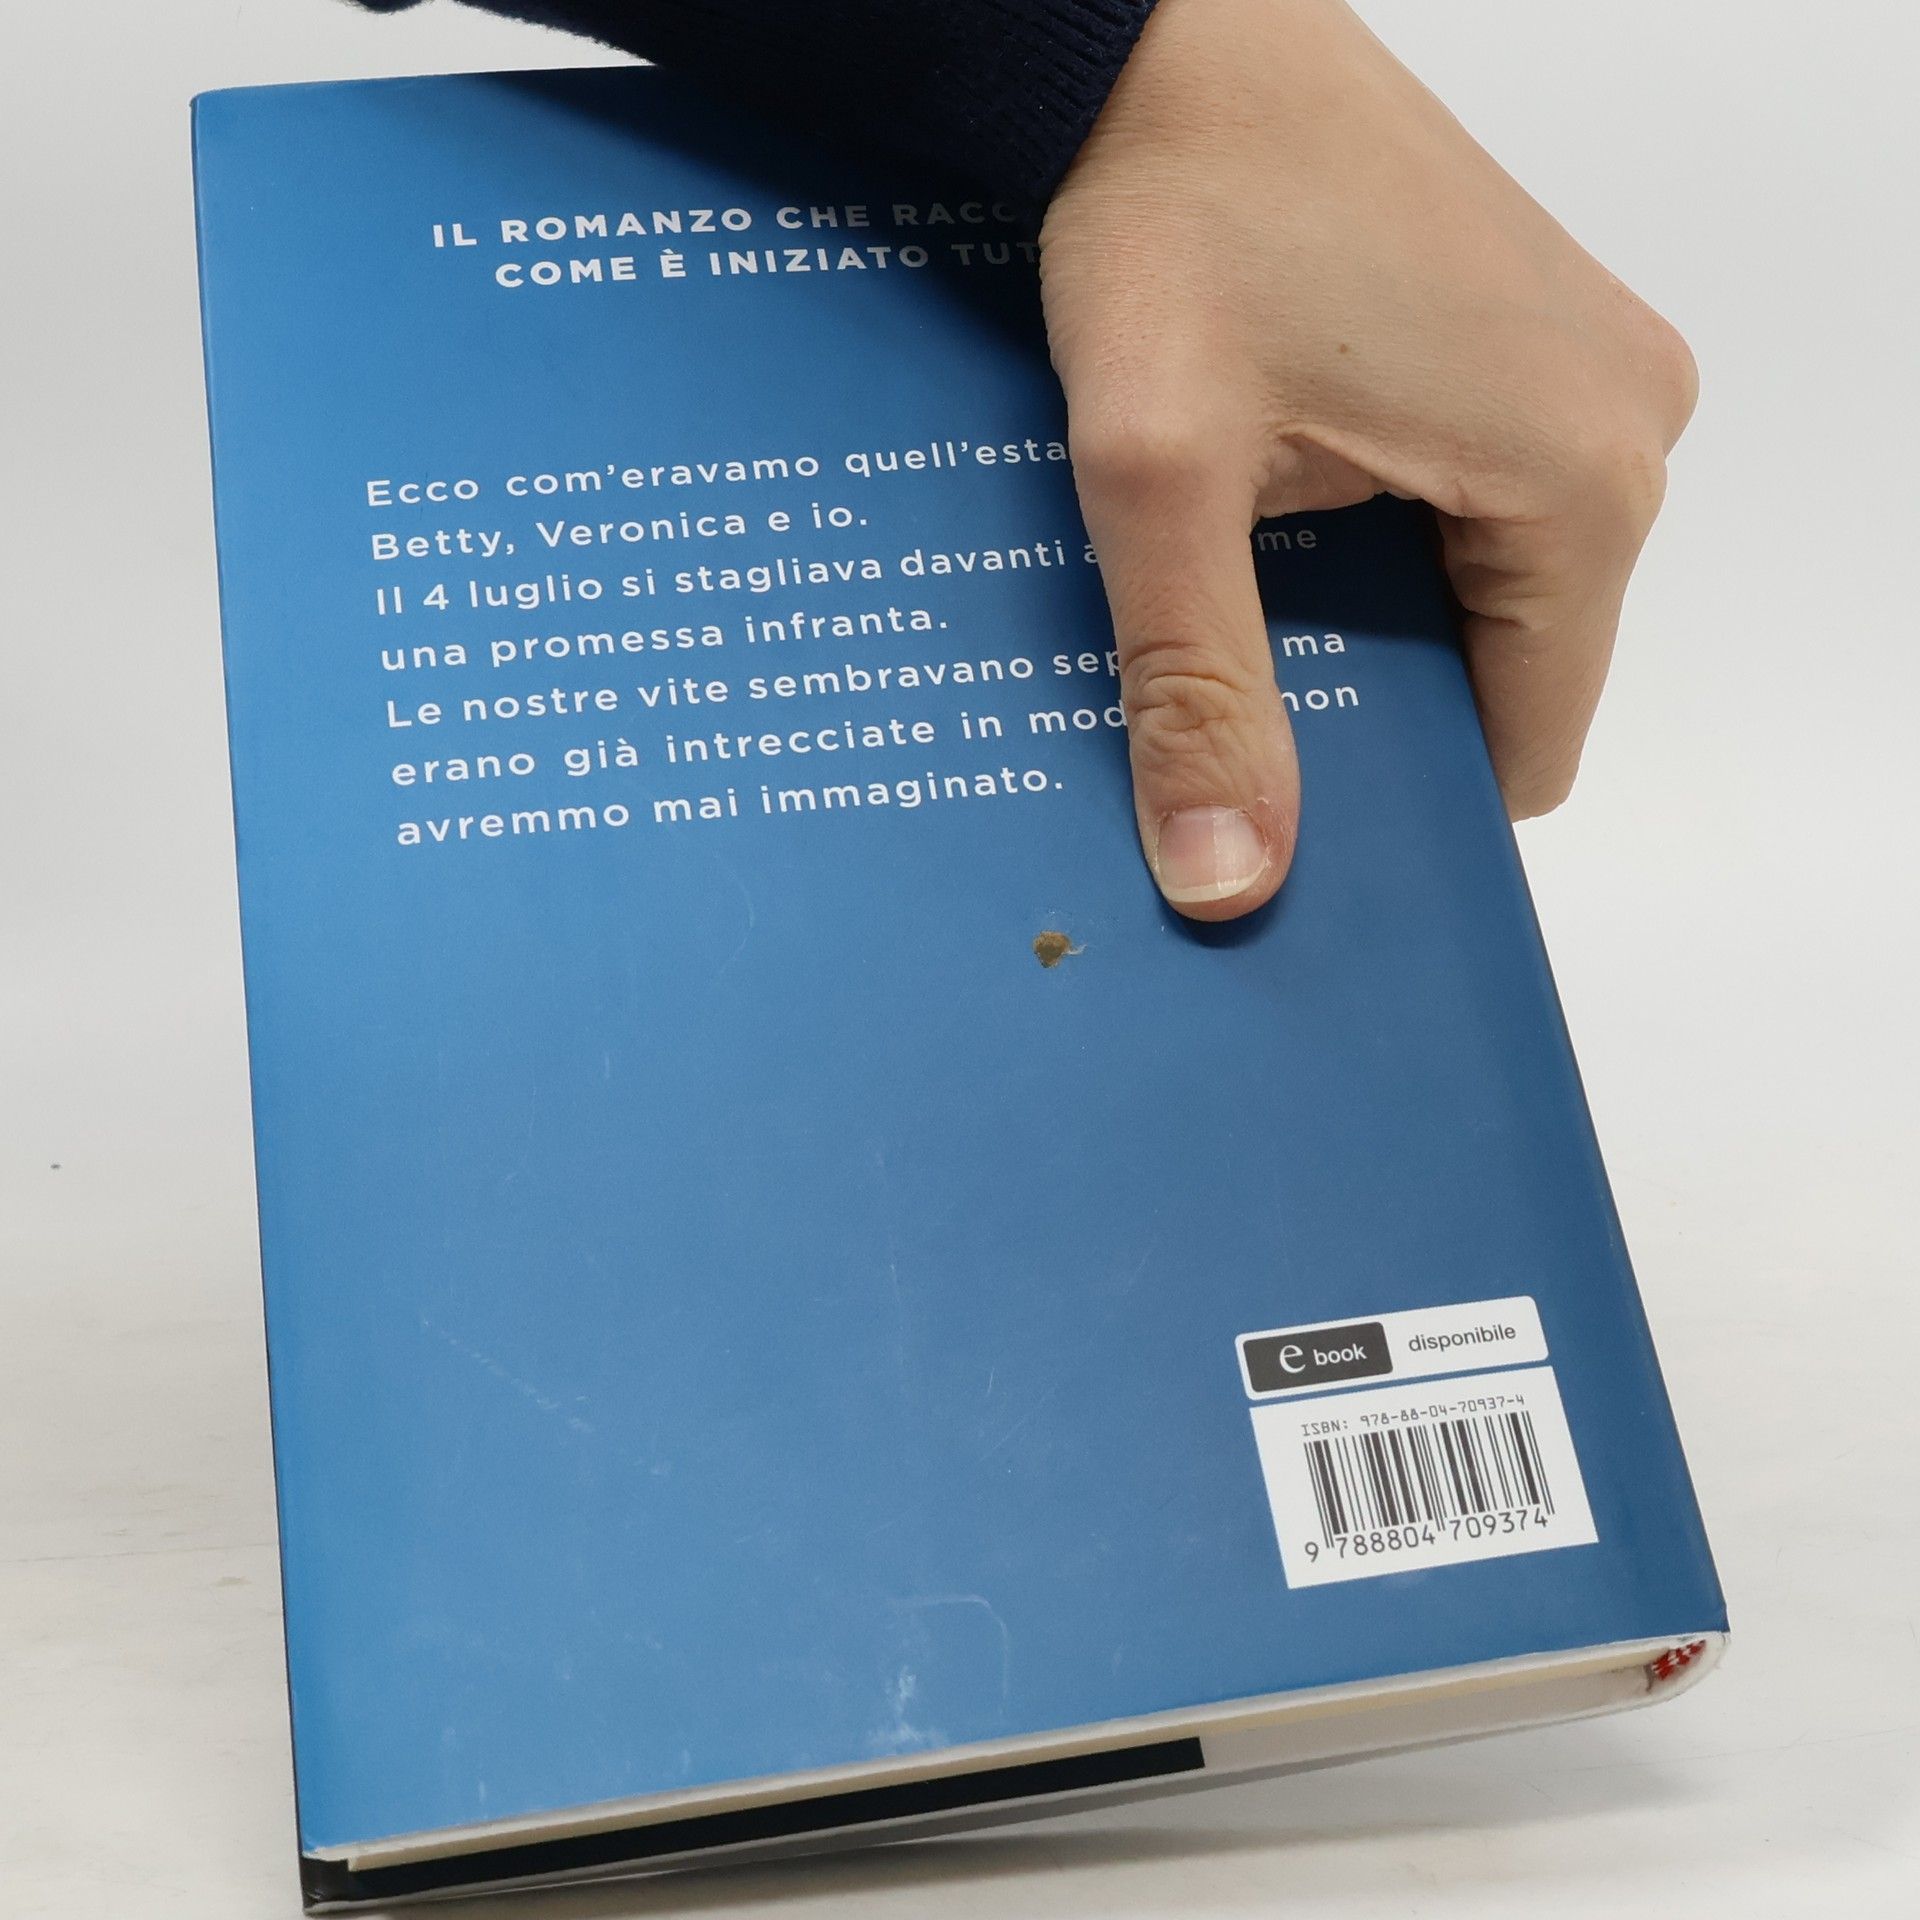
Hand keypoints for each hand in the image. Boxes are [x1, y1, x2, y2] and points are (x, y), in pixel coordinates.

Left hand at [1040, 0, 1697, 918]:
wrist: (1159, 31)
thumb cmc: (1177, 207)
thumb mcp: (1163, 473)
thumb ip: (1199, 688)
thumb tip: (1227, 883)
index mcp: (1584, 477)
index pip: (1524, 750)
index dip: (1401, 810)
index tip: (1284, 824)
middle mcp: (1621, 424)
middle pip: (1501, 673)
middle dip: (1367, 716)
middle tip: (1225, 718)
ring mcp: (1582, 375)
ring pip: (1477, 596)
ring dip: (1356, 629)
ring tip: (1232, 612)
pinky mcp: (1524, 342)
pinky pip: (1467, 507)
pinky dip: (1371, 548)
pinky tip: (1267, 531)